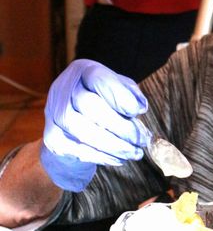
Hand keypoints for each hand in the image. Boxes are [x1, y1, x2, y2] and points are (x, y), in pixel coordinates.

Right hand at [40, 59, 151, 191]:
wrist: (73, 127)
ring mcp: (54, 113)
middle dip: (121, 126)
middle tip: (142, 139)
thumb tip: (140, 107)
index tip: (139, 111)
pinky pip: (77, 149)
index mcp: (83, 71)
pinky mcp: (52, 137)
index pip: (98, 78)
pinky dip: (102, 156)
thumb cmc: (104, 103)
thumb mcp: (119, 91)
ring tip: (135, 152)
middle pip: (89, 105)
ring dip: (114, 145)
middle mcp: (64, 89)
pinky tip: (120, 159)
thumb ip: (131, 95)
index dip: (119, 95)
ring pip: (82, 130)